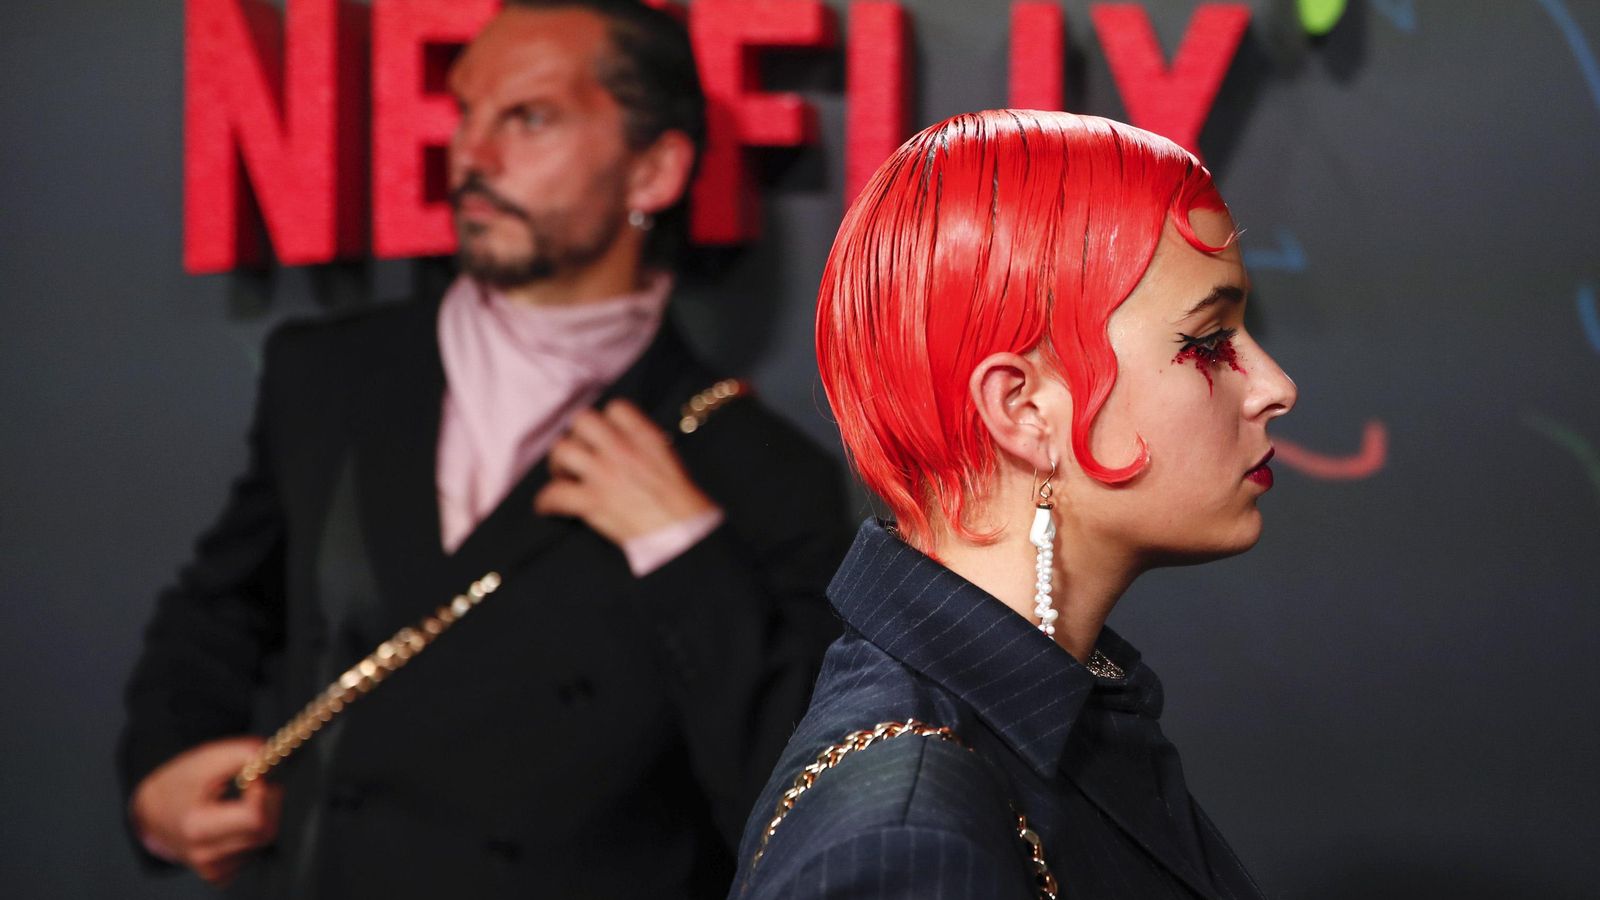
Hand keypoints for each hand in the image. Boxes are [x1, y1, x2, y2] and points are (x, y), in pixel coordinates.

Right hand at [130, 736, 282, 885]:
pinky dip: (252, 831)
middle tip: (253, 785)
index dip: (262, 793)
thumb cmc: (180, 784)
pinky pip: (254, 851)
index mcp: (197, 827)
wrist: (153, 811)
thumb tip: (269, 762)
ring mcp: (213, 869)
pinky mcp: (220, 874)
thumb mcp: (206, 758)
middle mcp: (204, 855)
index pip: (255, 818)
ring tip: (239, 801)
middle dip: (268, 802)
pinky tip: (234, 821)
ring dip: (262, 815)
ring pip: (263, 840)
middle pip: (265, 831)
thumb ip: (242, 754)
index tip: (254, 778)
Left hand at [534, 399, 718, 545]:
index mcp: (645, 438)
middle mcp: (622, 449)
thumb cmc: (683, 504)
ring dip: (558, 464)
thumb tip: (629, 449)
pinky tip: (549, 508)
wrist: (684, 532)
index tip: (602, 435)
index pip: (616, 408)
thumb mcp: (670, 461)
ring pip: (561, 450)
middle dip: (576, 436)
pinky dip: (546, 502)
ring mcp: (605, 474)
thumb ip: (646, 448)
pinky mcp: (593, 502)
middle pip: (582, 421)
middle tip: (578, 455)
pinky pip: (554, 494)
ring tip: (564, 477)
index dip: (605, 420)